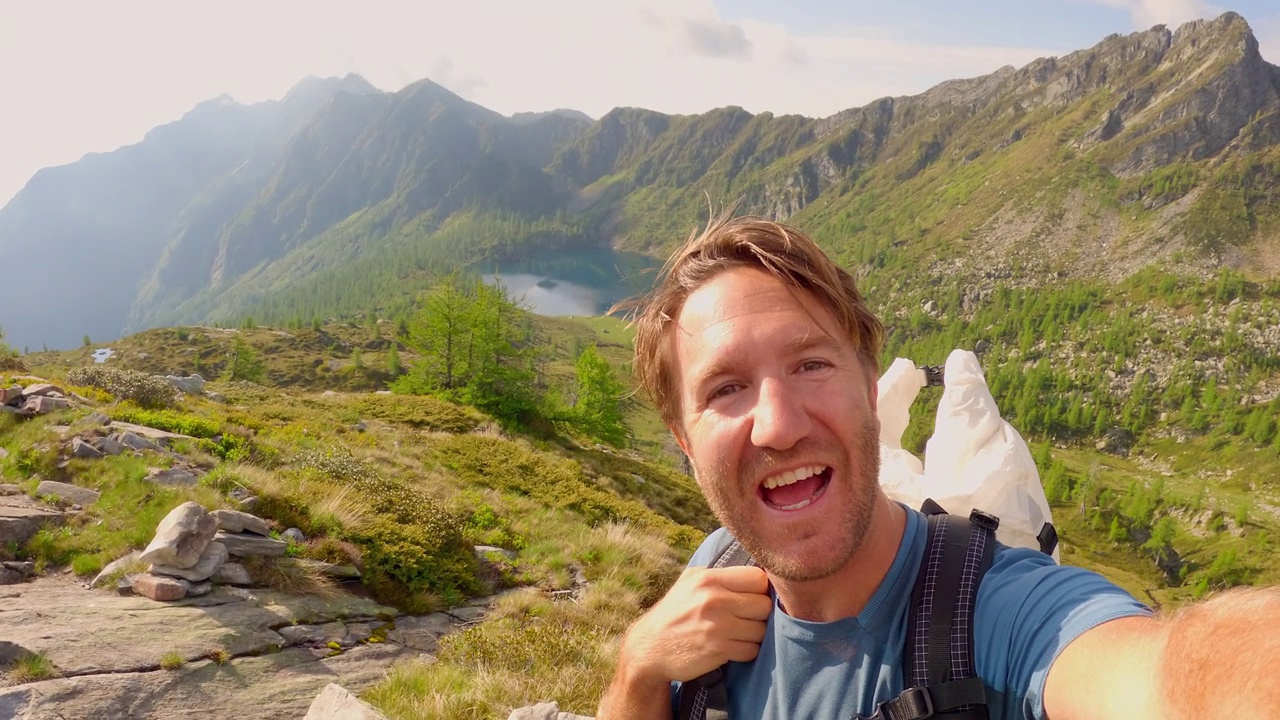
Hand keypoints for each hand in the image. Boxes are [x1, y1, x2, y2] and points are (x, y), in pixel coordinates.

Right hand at [620, 565, 772, 684]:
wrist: (649, 647)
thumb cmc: (674, 612)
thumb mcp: (688, 582)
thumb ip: (717, 573)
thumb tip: (751, 571)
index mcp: (708, 579)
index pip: (758, 578)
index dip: (759, 589)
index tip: (751, 597)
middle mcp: (714, 600)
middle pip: (764, 605)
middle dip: (758, 614)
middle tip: (745, 618)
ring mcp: (718, 626)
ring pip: (761, 630)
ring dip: (752, 635)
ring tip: (736, 634)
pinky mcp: (718, 650)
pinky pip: (751, 650)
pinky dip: (745, 651)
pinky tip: (731, 647)